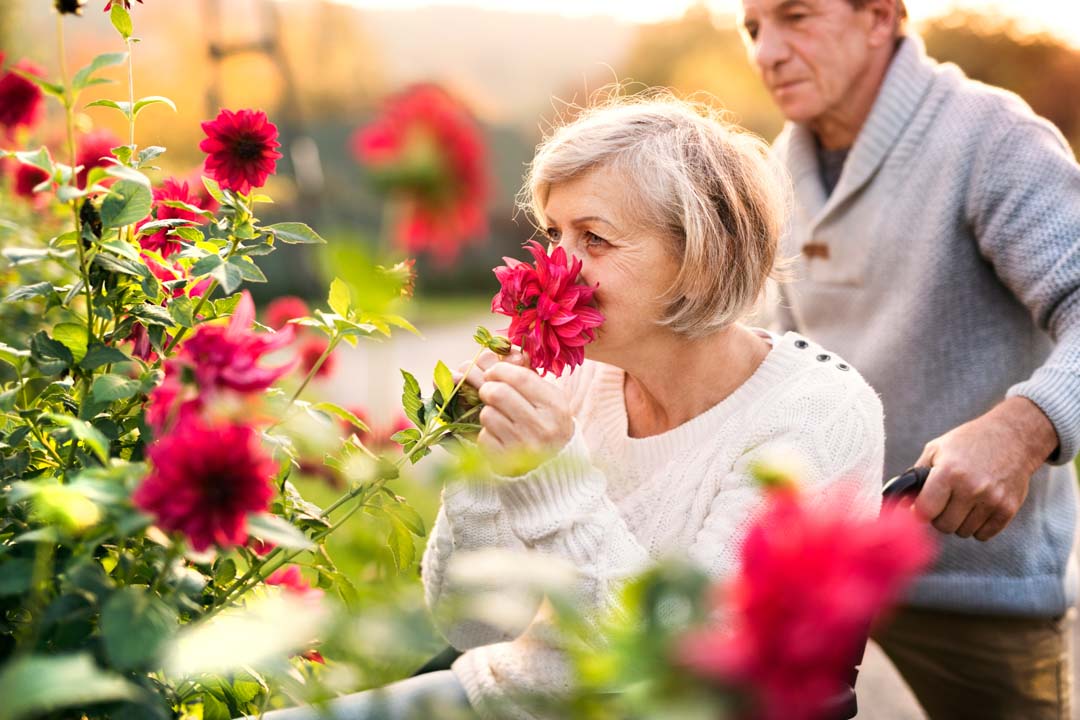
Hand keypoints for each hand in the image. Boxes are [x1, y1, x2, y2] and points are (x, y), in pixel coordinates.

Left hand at [458, 355, 572, 467]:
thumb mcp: (549, 402)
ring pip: (487, 414)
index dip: (500, 370)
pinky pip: (483, 437)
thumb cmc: (548, 427)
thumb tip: (490, 359)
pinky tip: (500, 437)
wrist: (553, 472)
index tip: (494, 372)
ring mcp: (523, 447)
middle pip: (498, 393)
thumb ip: (526, 379)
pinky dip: (487, 434)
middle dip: (488, 389)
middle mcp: (542, 426)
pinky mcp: (506, 462)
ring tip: (499, 418)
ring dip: (488, 413)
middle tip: (489, 392)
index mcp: (555, 407)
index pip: (520, 377)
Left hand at [913, 397, 1057, 540]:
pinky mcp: (1008, 508)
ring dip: (959, 522)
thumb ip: (916, 475)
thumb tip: (899, 500)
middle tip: (943, 503)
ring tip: (962, 502)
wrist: (1014, 437)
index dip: (918, 512)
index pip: (925, 511)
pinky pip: (983, 535)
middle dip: (939, 517)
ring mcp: (992, 500)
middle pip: (944, 525)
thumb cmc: (968, 442)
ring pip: (963, 532)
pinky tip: (978, 508)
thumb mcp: (937, 449)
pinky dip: (978, 527)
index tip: (919, 508)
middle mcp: (971, 488)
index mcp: (948, 472)